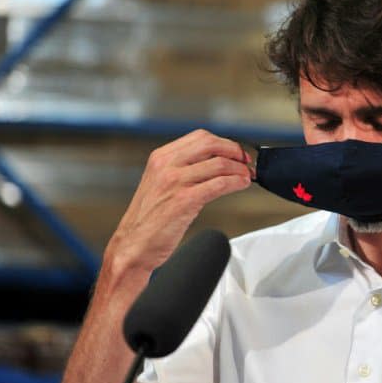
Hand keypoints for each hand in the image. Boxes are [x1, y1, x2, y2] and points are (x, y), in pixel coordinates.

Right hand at [105, 129, 252, 274]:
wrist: (133, 245)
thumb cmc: (148, 220)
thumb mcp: (161, 184)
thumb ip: (182, 169)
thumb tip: (215, 163)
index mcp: (160, 158)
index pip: (200, 137)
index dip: (224, 143)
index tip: (236, 152)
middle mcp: (166, 165)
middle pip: (211, 144)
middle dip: (235, 151)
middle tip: (246, 162)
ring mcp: (175, 182)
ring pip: (219, 164)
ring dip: (240, 169)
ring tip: (248, 176)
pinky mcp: (184, 200)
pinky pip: (218, 184)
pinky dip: (235, 183)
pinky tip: (241, 185)